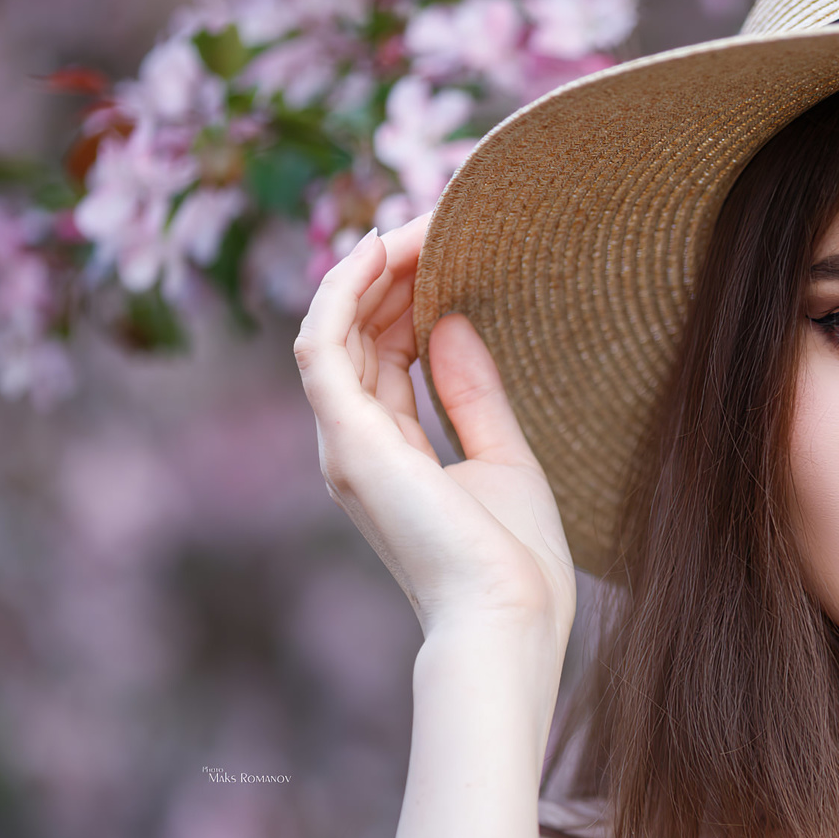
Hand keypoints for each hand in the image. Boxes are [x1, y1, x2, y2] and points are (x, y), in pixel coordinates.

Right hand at [293, 214, 575, 641]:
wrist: (509, 617)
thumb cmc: (515, 561)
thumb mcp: (503, 457)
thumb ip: (473, 393)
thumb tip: (452, 323)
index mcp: (390, 454)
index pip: (383, 353)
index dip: (408, 295)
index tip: (448, 248)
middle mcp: (356, 447)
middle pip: (357, 333)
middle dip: (392, 272)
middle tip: (437, 219)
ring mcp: (346, 445)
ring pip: (335, 329)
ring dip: (370, 270)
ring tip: (414, 223)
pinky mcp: (349, 441)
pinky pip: (322, 345)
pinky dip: (342, 291)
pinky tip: (377, 249)